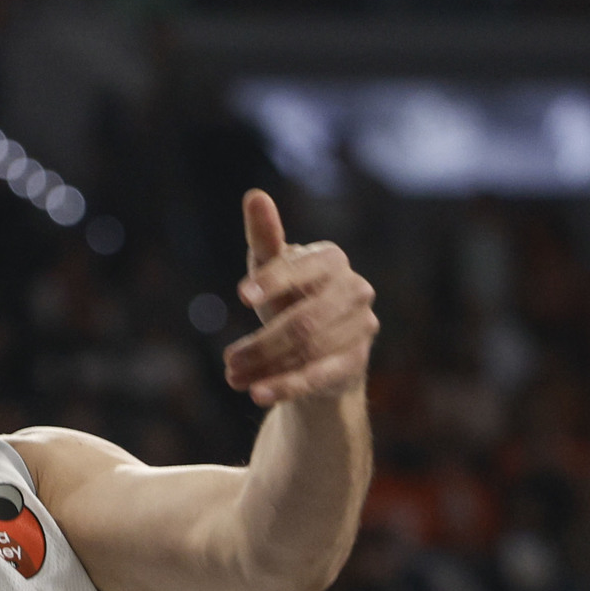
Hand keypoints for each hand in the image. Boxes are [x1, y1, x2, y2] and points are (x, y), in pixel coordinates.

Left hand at [221, 191, 376, 405]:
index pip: (303, 268)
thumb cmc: (289, 297)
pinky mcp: (357, 361)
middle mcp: (355, 290)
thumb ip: (265, 237)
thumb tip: (254, 195)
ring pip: (309, 351)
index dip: (272, 281)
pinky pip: (320, 376)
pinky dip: (287, 386)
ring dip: (267, 367)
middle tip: (227, 361)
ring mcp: (362, 327)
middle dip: (262, 343)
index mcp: (332, 259)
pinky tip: (258, 394)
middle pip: (305, 320)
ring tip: (233, 378)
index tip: (241, 297)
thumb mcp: (271, 269)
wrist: (317, 346)